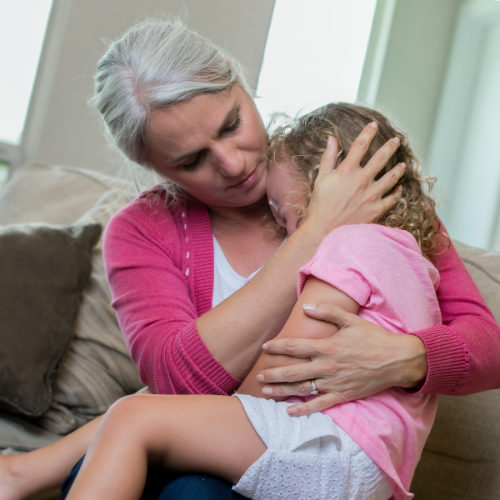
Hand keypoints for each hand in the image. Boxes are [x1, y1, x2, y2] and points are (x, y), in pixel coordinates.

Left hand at [257, 303, 427, 415]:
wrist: (398, 360)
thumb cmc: (374, 338)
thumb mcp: (351, 320)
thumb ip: (328, 312)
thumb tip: (306, 307)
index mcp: (327, 346)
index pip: (295, 346)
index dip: (278, 347)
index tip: (265, 347)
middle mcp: (327, 366)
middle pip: (293, 371)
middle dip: (274, 374)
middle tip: (259, 375)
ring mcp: (334, 383)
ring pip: (302, 389)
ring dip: (282, 391)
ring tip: (266, 392)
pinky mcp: (343, 395)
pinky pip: (320, 405)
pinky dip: (304, 410)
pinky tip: (290, 412)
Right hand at [305, 122, 405, 237]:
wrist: (324, 231)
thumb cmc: (320, 206)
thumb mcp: (321, 179)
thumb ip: (328, 157)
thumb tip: (331, 139)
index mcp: (347, 170)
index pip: (361, 145)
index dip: (368, 132)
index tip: (374, 126)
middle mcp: (362, 180)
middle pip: (381, 157)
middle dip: (390, 146)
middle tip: (396, 140)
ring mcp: (372, 194)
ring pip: (392, 176)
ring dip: (398, 169)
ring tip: (402, 164)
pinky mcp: (377, 209)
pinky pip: (392, 198)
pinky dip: (397, 192)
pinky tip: (398, 188)